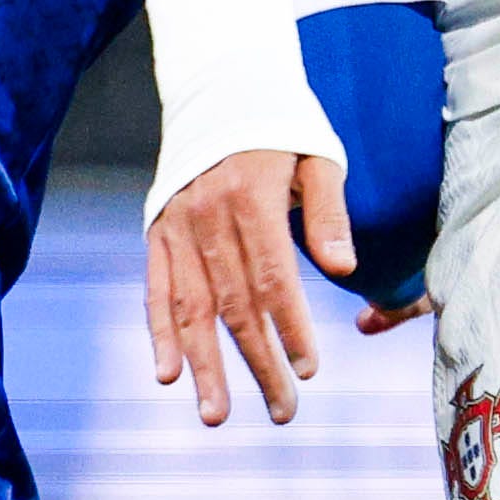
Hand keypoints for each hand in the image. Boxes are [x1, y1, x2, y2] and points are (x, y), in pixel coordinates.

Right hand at [139, 148, 354, 430]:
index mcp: (250, 197)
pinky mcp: (157, 230)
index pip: (273, 278)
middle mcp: (206, 215)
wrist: (218, 86)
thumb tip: (343, 269)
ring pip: (190, 307)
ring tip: (216, 414)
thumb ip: (328, 214)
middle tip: (282, 412)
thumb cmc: (280, 125)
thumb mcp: (317, 157)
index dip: (290, 328)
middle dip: (258, 363)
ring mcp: (176, 225)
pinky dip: (160, 333)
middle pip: (234, 305)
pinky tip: (168, 374)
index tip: (309, 371)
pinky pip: (156, 290)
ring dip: (204, 365)